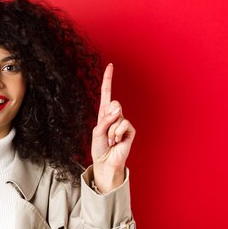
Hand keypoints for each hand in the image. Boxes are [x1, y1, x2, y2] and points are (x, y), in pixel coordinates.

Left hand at [90, 63, 135, 190]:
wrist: (106, 162)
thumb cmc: (99, 148)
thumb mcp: (97, 131)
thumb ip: (106, 119)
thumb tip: (118, 109)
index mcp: (104, 113)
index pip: (107, 93)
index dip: (108, 80)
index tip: (111, 66)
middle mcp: (115, 115)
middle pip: (114, 104)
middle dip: (108, 118)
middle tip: (107, 133)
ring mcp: (123, 122)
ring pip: (118, 117)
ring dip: (111, 131)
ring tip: (111, 141)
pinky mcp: (130, 130)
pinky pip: (123, 124)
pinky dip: (117, 134)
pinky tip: (117, 142)